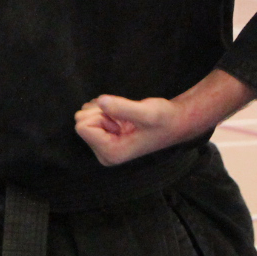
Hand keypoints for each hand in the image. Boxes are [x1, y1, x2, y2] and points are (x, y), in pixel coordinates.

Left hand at [75, 70, 256, 166]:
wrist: (175, 121)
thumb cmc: (164, 119)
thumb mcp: (146, 112)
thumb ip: (123, 108)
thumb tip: (101, 101)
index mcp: (111, 154)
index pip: (82, 127)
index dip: (99, 115)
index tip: (119, 119)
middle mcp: (104, 154)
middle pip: (81, 121)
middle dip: (100, 112)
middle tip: (123, 118)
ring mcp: (104, 146)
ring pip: (84, 116)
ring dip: (103, 110)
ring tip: (125, 118)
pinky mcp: (105, 136)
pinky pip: (90, 114)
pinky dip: (104, 109)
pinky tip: (122, 117)